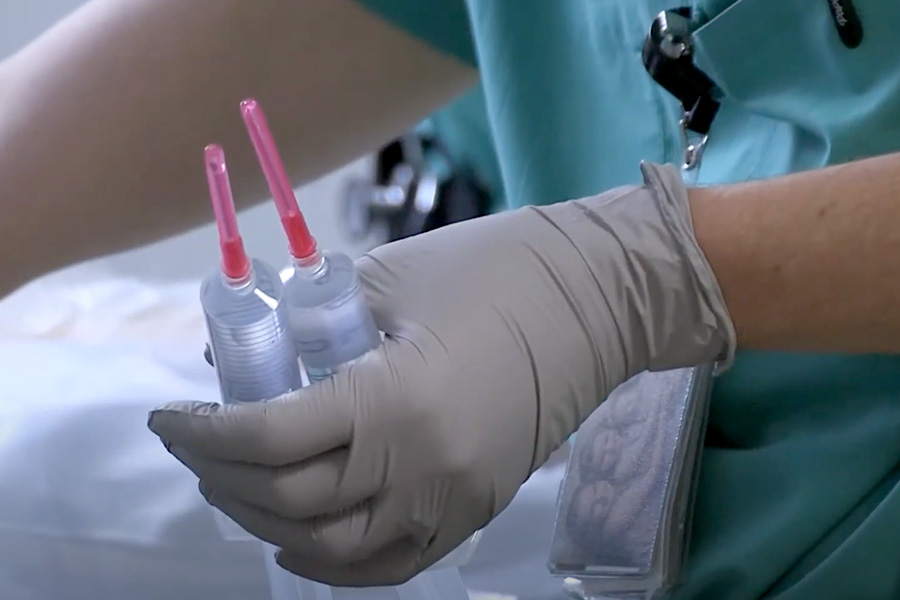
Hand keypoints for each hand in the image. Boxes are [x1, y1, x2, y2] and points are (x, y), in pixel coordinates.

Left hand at [147, 162, 732, 585]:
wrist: (597, 300)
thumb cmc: (494, 269)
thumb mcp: (388, 279)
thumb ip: (307, 324)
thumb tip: (236, 363)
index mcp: (395, 399)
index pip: (271, 440)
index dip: (204, 433)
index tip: (170, 416)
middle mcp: (420, 469)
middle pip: (289, 502)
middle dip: (222, 476)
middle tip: (196, 444)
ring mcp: (452, 502)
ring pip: (331, 548)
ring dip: (266, 521)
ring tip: (236, 485)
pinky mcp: (474, 513)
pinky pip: (387, 564)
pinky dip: (329, 561)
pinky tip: (295, 538)